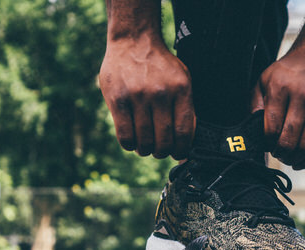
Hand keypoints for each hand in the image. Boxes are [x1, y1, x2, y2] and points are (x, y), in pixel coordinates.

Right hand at [99, 36, 194, 159]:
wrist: (133, 40)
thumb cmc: (160, 66)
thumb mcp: (182, 79)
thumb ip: (186, 107)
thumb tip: (187, 143)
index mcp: (180, 89)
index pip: (183, 132)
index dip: (181, 150)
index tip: (178, 153)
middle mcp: (160, 93)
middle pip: (163, 141)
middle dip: (162, 152)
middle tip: (159, 151)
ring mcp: (137, 96)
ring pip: (144, 141)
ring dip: (145, 150)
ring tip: (145, 147)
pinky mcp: (118, 99)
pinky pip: (125, 135)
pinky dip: (129, 145)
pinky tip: (132, 141)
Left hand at [258, 49, 304, 169]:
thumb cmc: (285, 74)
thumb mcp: (263, 81)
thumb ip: (255, 104)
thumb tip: (253, 131)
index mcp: (280, 87)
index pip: (272, 127)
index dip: (268, 143)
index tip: (267, 145)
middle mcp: (302, 94)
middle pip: (290, 138)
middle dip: (281, 153)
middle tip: (278, 154)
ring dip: (296, 158)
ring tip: (289, 159)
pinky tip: (303, 163)